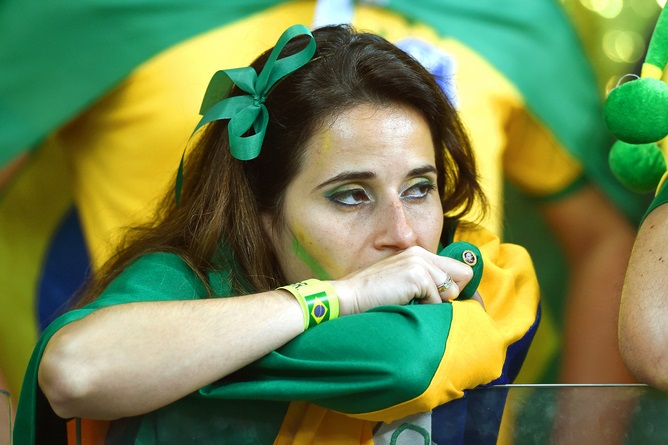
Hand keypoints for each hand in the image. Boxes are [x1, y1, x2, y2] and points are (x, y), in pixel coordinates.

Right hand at [331, 246, 473, 314]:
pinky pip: (437, 300)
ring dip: (435, 304)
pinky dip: (424, 308)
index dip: (455, 287)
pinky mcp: (417, 275)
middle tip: (429, 304)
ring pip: (450, 290)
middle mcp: (421, 253)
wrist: (349, 297)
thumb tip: (453, 296)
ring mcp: (419, 262)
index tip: (444, 301)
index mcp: (418, 254)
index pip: (457, 268)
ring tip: (411, 304)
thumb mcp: (403, 285)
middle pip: (464, 274)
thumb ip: (425, 284)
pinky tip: (404, 304)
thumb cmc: (372, 297)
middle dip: (453, 294)